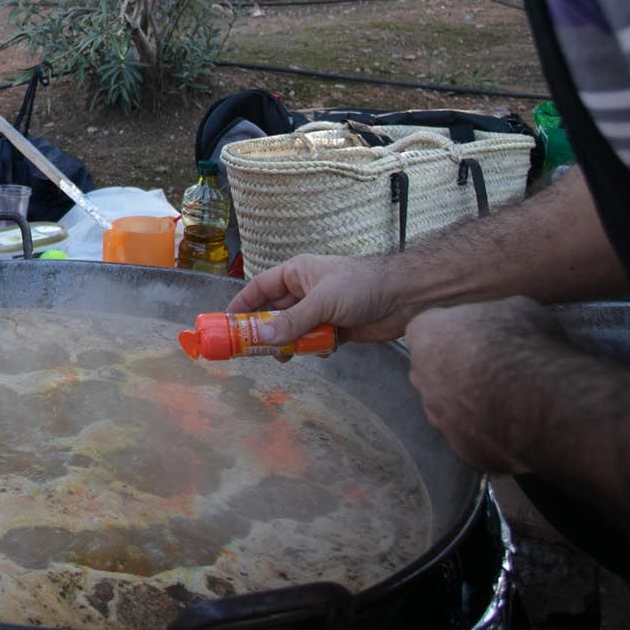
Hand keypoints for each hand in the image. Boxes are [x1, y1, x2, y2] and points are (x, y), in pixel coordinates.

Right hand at [227, 252, 411, 343]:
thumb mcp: (322, 301)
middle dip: (265, 332)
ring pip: (293, 331)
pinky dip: (314, 349)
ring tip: (287, 357)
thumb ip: (293, 322)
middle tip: (252, 351)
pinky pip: (314, 342)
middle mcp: (305, 292)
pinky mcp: (336, 329)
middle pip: (274, 313)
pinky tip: (323, 350)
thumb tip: (264, 339)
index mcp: (297, 274)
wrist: (404, 297)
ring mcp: (320, 311)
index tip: (225, 323)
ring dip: (291, 344)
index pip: (260, 288)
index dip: (242, 305)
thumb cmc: (360, 286)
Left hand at [404, 296, 568, 472]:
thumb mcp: (516, 308)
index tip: (483, 338)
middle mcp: (421, 376)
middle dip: (459, 369)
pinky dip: (489, 433)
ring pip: (450, 408)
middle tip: (495, 369)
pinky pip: (472, 438)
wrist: (537, 398)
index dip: (459, 333)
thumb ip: (497, 315)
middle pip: (434, 370)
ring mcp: (438, 416)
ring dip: (472, 403)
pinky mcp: (461, 448)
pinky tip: (516, 426)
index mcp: (426, 334)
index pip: (432, 331)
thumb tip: (508, 320)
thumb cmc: (523, 343)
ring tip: (510, 399)